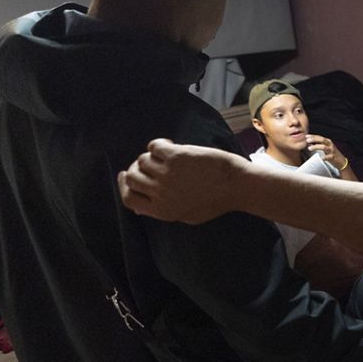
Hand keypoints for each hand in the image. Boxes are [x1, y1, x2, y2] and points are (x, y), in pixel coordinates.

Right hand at [118, 139, 246, 223]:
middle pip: (132, 178)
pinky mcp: (176, 157)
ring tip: (165, 155)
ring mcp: (167, 174)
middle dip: (135, 169)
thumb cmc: (217, 201)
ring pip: (142, 161)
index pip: (128, 199)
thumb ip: (163, 212)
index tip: (124, 175)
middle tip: (147, 163)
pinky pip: (154, 146)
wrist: (239, 186)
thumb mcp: (188, 216)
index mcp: (162, 211)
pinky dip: (158, 144)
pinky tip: (169, 146)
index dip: (123, 186)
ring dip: (150, 157)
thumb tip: (140, 209)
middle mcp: (161, 194)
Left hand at [305, 134, 346, 168]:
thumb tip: (309, 143)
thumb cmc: (332, 154)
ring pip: (324, 147)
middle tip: (307, 140)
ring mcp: (332, 151)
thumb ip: (318, 145)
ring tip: (309, 148)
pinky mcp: (333, 157)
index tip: (306, 136)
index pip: (319, 137)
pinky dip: (323, 157)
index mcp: (328, 142)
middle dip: (314, 139)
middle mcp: (330, 145)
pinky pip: (328, 157)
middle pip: (322, 140)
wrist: (341, 161)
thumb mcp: (326, 147)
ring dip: (316, 147)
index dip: (313, 136)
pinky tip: (319, 157)